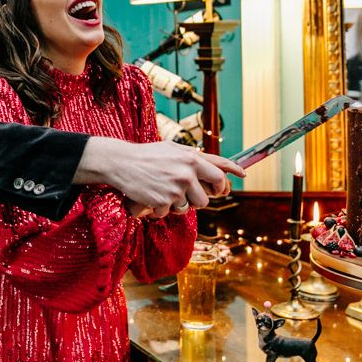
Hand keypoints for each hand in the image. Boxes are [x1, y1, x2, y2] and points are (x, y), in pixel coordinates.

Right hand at [74, 138, 244, 216]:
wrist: (122, 162)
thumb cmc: (147, 154)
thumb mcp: (173, 148)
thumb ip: (191, 155)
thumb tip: (207, 161)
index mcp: (191, 158)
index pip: (219, 171)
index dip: (230, 177)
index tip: (239, 178)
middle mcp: (187, 173)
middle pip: (207, 198)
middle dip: (200, 199)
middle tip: (189, 195)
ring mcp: (176, 188)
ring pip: (189, 208)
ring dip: (179, 205)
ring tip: (165, 192)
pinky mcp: (164, 201)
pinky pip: (170, 212)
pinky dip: (162, 208)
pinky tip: (153, 196)